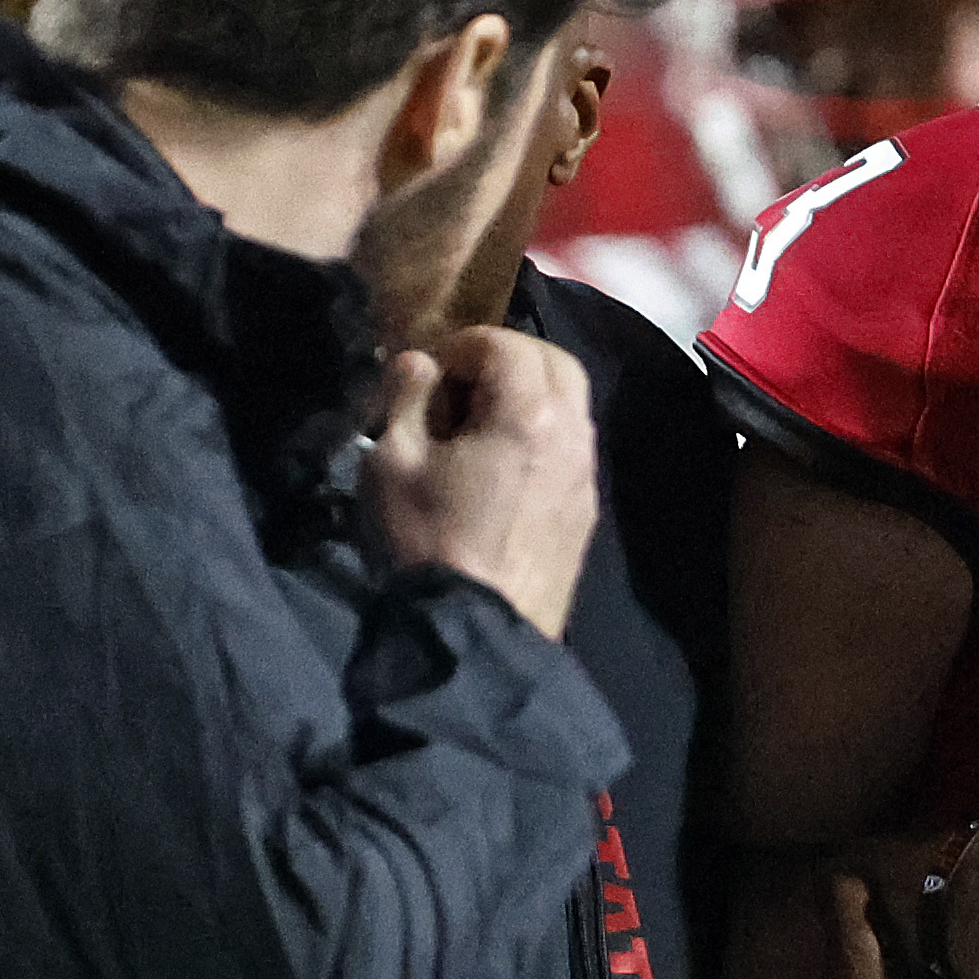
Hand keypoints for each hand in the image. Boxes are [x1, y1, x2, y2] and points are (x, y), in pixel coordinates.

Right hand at [368, 325, 598, 637]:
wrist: (477, 633)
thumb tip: (419, 363)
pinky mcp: (586, 511)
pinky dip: (543, 434)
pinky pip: (572, 448)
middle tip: (461, 383)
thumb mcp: (392, 464)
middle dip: (508, 357)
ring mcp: (586, 476)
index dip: (462, 345)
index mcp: (528, 414)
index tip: (429, 373)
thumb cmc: (427, 543)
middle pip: (555, 362)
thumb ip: (407, 398)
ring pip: (572, 405)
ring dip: (530, 395)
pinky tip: (503, 465)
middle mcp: (573, 435)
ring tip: (479, 424)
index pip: (505, 344)